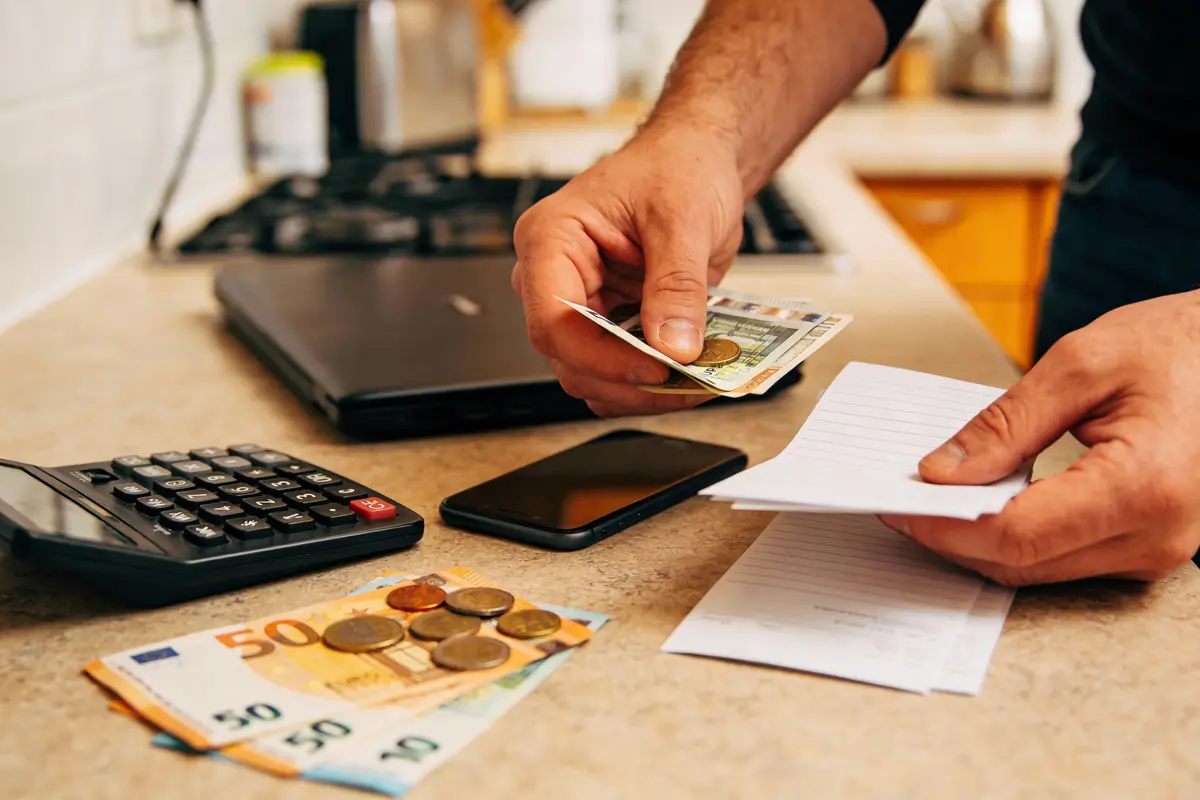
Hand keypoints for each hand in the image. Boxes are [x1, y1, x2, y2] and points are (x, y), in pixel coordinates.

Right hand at [511, 128, 744, 417]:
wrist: (697, 161)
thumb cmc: (676, 166)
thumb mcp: (682, 217)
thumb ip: (676, 284)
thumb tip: (674, 346)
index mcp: (550, 239)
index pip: (554, 319)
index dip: (602, 356)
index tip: (656, 369)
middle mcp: (554, 277)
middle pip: (569, 357)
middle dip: (627, 381)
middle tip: (686, 384)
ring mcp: (582, 304)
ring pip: (592, 374)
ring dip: (641, 390)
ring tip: (697, 382)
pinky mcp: (610, 322)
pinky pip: (619, 370)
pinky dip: (653, 383)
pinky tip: (690, 376)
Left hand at [880, 291, 1199, 585]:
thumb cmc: (1178, 347)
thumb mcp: (1081, 364)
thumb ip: (1005, 424)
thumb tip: (941, 472)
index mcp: (1144, 486)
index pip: (1016, 535)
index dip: (944, 525)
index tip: (897, 503)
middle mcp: (1156, 536)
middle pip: (1022, 562)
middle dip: (951, 536)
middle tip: (900, 500)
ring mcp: (1157, 551)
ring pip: (1039, 570)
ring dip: (979, 542)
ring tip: (933, 500)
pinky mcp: (1148, 548)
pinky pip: (1064, 559)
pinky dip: (1016, 538)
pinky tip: (983, 504)